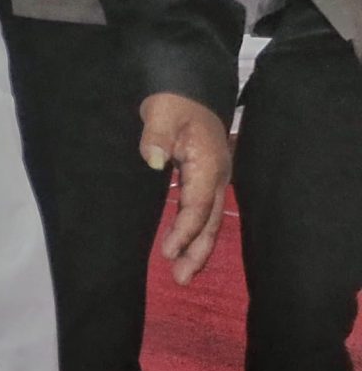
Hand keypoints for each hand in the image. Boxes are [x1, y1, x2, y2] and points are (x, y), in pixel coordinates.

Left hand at [139, 91, 230, 283]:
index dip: (184, 230)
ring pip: (208, 221)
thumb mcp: (162, 113)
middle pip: (209, 221)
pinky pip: (200, 212)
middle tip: (181, 279)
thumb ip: (155, 135)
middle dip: (196, 251)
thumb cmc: (174, 102)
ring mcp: (212, 181)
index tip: (168, 251)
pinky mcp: (202, 181)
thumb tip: (154, 160)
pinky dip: (192, 232)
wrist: (189, 91)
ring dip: (196, 248)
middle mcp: (216, 178)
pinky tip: (182, 250)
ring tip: (183, 275)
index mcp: (209, 165)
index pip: (198, 205)